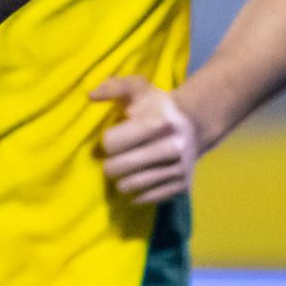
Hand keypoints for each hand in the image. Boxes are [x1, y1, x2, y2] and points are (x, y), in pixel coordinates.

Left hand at [91, 74, 202, 203]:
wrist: (195, 125)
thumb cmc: (158, 107)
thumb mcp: (138, 89)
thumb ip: (114, 87)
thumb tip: (90, 96)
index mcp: (159, 122)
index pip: (112, 143)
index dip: (108, 141)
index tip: (114, 139)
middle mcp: (173, 146)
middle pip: (117, 167)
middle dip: (110, 165)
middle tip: (114, 160)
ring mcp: (179, 168)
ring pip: (130, 186)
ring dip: (121, 181)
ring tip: (124, 172)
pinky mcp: (183, 185)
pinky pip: (147, 198)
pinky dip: (138, 193)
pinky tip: (137, 182)